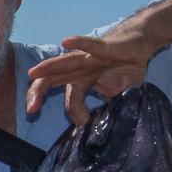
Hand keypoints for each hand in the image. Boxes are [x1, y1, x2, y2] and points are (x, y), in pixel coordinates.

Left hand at [27, 16, 156, 125]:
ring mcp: (89, 57)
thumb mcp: (116, 95)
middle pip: (53, 80)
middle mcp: (79, 69)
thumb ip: (107, 110)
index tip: (83, 125)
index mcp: (81, 81)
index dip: (74, 114)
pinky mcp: (103, 46)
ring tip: (33, 74)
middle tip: (31, 109)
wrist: (140, 44)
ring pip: (65, 63)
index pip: (69, 101)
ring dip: (48, 68)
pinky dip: (79, 42)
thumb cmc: (125, 68)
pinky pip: (90, 45)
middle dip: (39, 93)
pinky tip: (66, 42)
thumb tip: (103, 128)